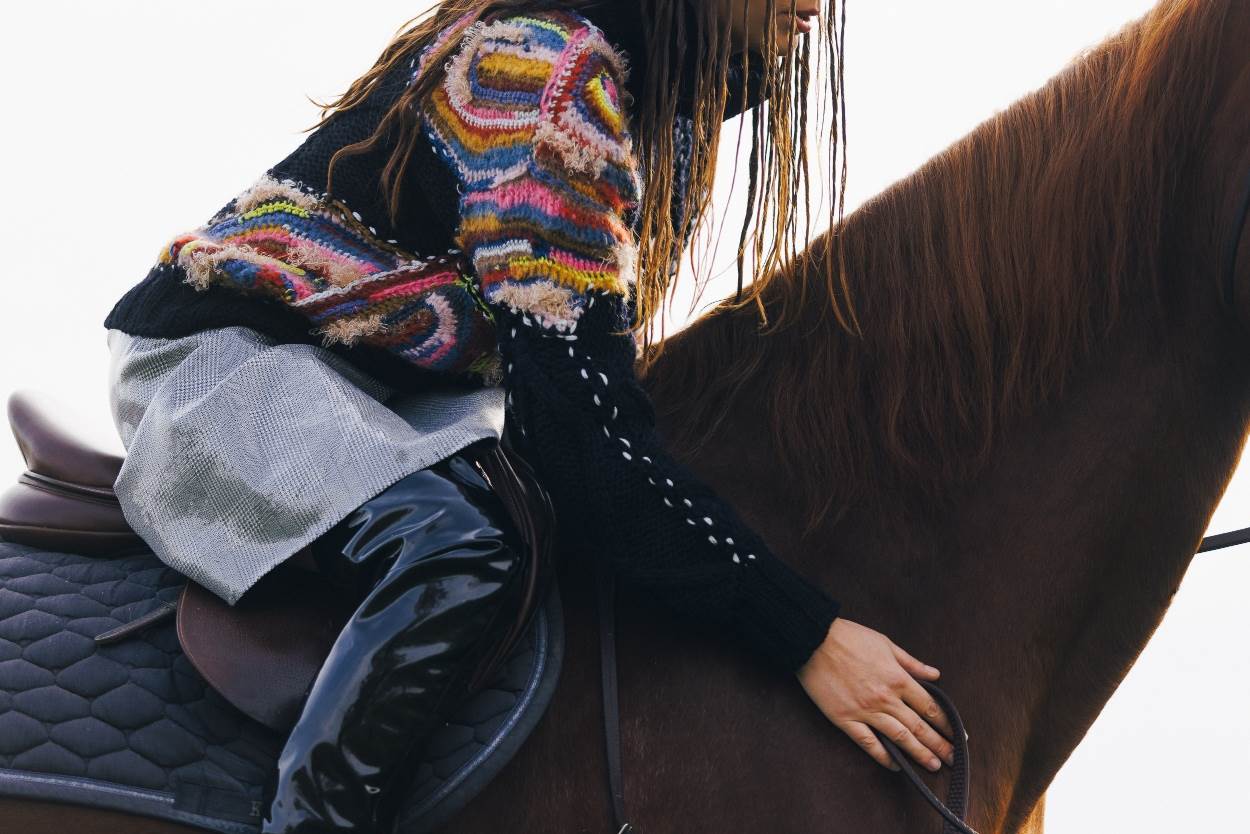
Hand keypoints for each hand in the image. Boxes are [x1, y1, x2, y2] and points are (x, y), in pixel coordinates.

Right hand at [796, 618, 955, 772]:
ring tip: (933, 765)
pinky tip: (896, 765)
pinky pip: (868, 743)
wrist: (813, 639)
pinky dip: (884, 757)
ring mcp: (865, 711)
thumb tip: (935, 674)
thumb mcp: (885, 644)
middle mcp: (885, 698)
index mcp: (897, 678)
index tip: (958, 735)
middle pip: (919, 726)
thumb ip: (911, 662)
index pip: (929, 707)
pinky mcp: (845, 719)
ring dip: (919, 753)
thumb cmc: (848, 637)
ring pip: (899, 738)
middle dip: (939, 745)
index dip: (946, 723)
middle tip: (952, 759)